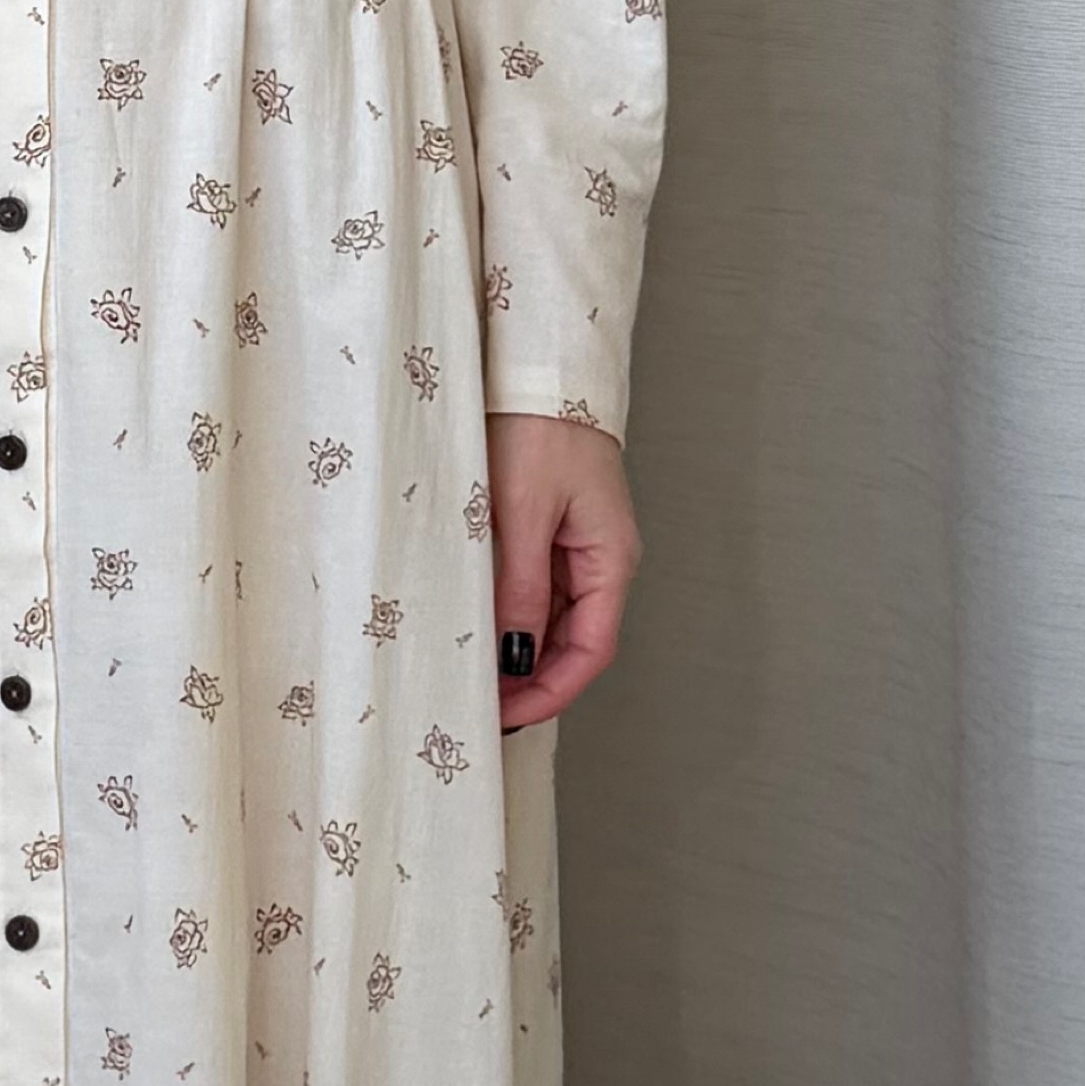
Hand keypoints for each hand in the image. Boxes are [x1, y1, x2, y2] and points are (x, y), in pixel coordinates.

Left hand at [485, 411, 636, 727]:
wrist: (537, 369)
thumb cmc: (538, 427)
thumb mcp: (523, 512)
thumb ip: (520, 587)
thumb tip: (513, 655)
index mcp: (610, 558)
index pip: (590, 651)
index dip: (551, 691)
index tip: (509, 716)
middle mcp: (600, 560)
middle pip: (572, 644)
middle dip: (531, 682)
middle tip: (481, 709)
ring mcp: (575, 547)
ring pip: (551, 623)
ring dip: (518, 655)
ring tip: (474, 679)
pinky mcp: (549, 532)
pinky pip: (535, 593)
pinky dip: (510, 621)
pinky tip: (479, 634)